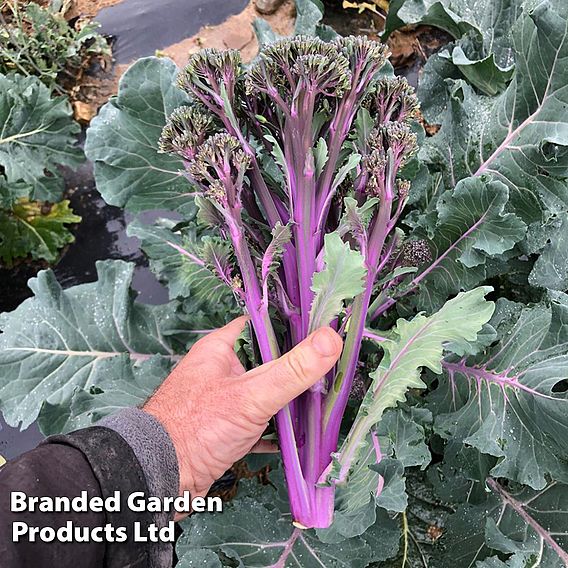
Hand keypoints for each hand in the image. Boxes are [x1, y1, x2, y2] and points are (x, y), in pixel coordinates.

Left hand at [144, 316, 341, 504]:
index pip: (262, 325)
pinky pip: (259, 423)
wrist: (157, 479)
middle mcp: (221, 371)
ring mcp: (223, 401)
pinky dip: (277, 430)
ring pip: (265, 394)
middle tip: (330, 371)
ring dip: (289, 401)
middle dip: (296, 370)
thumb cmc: (194, 428)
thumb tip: (331, 339)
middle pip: (268, 361)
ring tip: (321, 402)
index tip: (324, 331)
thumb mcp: (251, 395)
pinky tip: (297, 437)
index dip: (292, 327)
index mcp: (221, 349)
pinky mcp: (226, 430)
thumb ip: (293, 369)